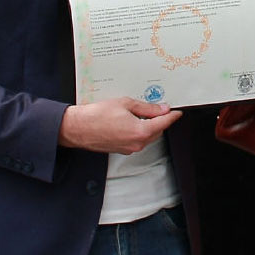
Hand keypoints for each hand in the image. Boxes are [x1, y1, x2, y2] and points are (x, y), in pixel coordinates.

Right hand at [59, 97, 182, 154]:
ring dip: (149, 126)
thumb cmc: (97, 115)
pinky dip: (139, 131)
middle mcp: (137, 143)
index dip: (172, 116)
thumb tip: (162, 109)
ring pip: (147, 136)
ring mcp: (129, 148)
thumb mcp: (125, 104)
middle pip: (157, 131)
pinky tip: (132, 121)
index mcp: (140, 131)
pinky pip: (137, 140)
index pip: (164, 123)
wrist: (77, 128)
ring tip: (143, 112)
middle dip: (159, 120)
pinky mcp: (121, 150)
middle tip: (159, 108)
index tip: (177, 112)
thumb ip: (146, 108)